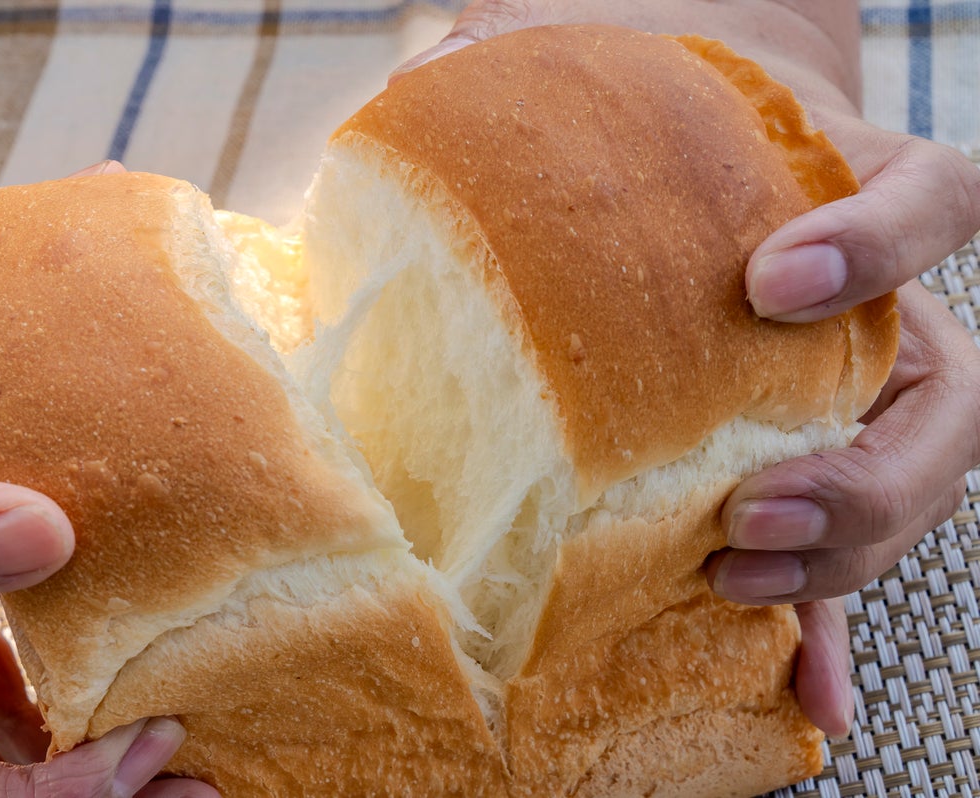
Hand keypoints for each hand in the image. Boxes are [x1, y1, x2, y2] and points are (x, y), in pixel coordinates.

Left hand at [398, 0, 979, 738]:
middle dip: (868, 469)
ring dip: (841, 557)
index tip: (770, 280)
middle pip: (949, 397)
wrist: (690, 177)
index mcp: (857, 194)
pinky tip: (805, 694)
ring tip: (733, 580)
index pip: (934, 201)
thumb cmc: (660, 134)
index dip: (880, 244)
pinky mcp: (810, 472)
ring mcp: (861, 400)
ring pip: (908, 488)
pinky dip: (826, 628)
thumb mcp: (614, 90)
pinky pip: (842, 556)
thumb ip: (539, 76)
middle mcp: (887, 308)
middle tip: (752, 502)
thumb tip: (417, 81)